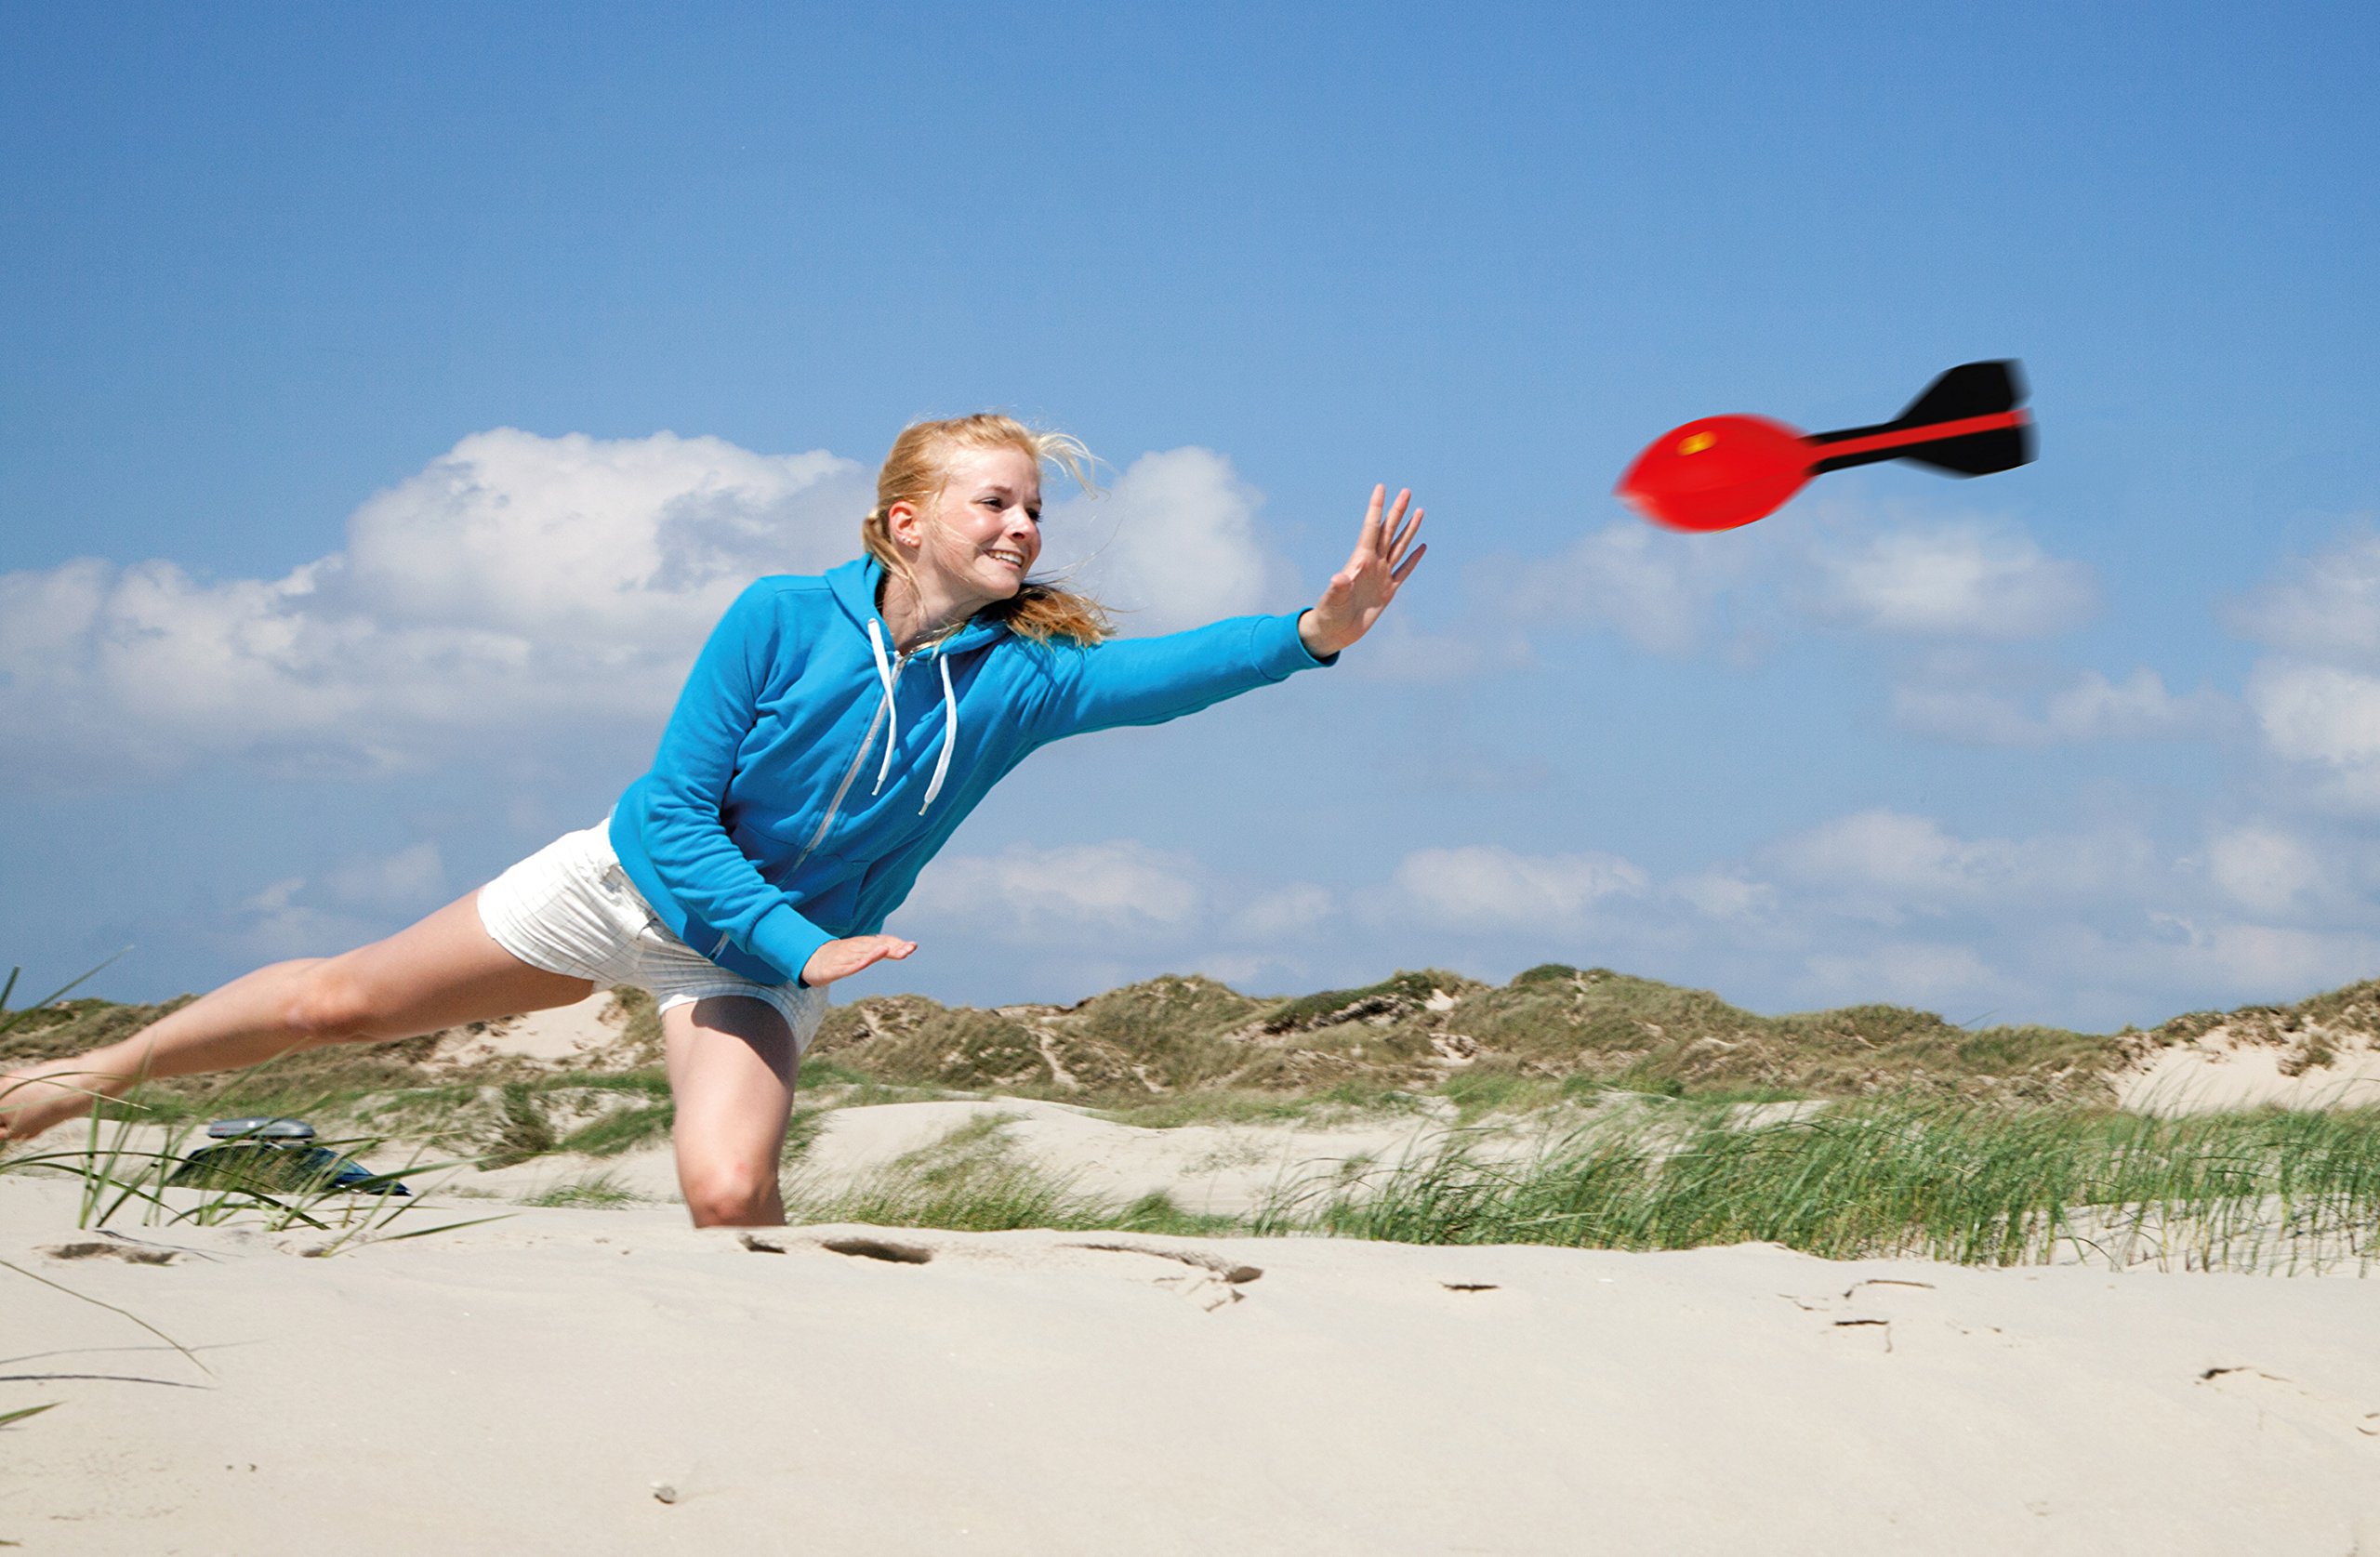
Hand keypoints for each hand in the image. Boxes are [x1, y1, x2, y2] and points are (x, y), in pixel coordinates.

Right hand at [800, 934, 916, 987]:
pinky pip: (847, 966)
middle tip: (909, 950)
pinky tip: (865, 962)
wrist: (811, 959)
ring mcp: (845, 957)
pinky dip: (856, 963)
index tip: (913, 947)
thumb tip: (902, 948)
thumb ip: (879, 950)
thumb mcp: (860, 952)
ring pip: (862, 954)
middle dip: (892, 948)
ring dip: (875, 953)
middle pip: (876, 947)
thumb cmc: (841, 956)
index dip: (897, 944)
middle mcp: (855, 948)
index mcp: (863, 944)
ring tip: (888, 950)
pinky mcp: (834, 968)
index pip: (883, 941)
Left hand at [1298, 485, 1425, 658]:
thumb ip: (1338, 589)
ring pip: (1398, 546)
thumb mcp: (1332, 601)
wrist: (1334, 632)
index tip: (1381, 487)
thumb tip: (1339, 578)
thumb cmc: (1329, 615)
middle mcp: (1372, 564)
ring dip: (1409, 529)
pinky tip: (1421, 546)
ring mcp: (1381, 575)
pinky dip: (1413, 558)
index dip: (1376, 508)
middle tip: (1406, 491)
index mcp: (1359, 561)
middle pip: (1388, 532)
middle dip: (1397, 511)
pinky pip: (1404, 570)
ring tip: (1419, 511)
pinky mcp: (1388, 590)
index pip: (1370, 528)